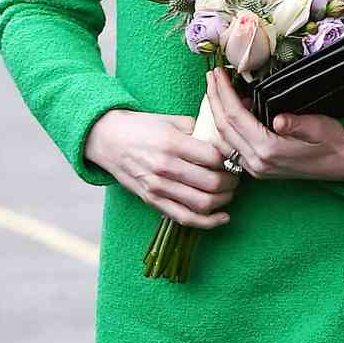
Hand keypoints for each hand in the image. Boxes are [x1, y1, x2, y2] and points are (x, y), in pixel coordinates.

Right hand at [84, 109, 236, 228]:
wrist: (108, 140)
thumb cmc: (142, 128)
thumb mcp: (171, 121)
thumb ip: (200, 130)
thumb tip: (228, 141)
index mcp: (171, 144)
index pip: (214, 158)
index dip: (231, 160)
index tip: (235, 159)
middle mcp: (165, 168)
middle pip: (212, 183)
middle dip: (232, 182)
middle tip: (236, 177)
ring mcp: (158, 188)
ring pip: (202, 204)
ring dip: (224, 200)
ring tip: (229, 192)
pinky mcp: (153, 201)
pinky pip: (185, 218)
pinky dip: (208, 222)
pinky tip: (223, 217)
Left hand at [205, 65, 343, 183]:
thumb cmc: (335, 143)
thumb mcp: (321, 127)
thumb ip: (298, 124)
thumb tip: (279, 119)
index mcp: (270, 150)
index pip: (235, 117)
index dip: (223, 93)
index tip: (217, 72)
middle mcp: (257, 162)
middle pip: (223, 127)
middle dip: (214, 99)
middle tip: (211, 75)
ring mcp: (256, 168)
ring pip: (223, 138)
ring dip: (216, 112)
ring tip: (214, 89)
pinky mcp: (258, 168)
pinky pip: (231, 146)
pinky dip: (225, 126)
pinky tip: (229, 110)